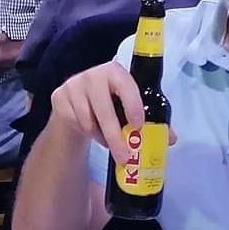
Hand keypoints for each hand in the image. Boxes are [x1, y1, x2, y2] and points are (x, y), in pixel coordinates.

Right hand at [45, 59, 175, 164]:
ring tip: (109, 142)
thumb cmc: (110, 104)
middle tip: (125, 157)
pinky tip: (94, 133)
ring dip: (101, 137)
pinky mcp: (58, 98)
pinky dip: (88, 134)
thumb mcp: (129, 108)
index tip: (138, 125)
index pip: (125, 84)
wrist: (76, 105)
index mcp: (115, 71)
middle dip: (115, 135)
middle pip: (104, 108)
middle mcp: (92, 75)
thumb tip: (170, 139)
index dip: (132, 104)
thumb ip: (150, 121)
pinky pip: (76, 123)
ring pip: (89, 120)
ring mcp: (73, 85)